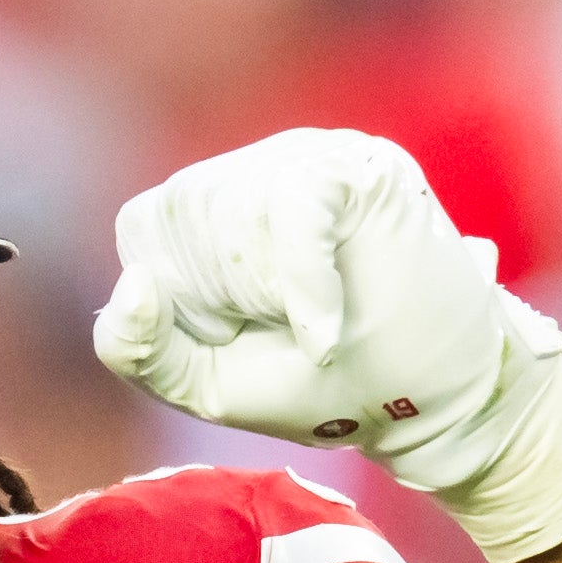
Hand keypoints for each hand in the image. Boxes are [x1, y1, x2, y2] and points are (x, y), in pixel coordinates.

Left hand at [92, 129, 561, 562]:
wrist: (427, 406)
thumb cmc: (323, 389)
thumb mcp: (206, 383)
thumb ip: (140, 348)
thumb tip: (134, 286)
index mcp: (211, 208)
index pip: (145, 228)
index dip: (182, 299)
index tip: (239, 337)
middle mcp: (256, 168)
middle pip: (185, 210)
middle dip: (224, 295)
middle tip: (285, 332)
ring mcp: (310, 156)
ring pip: (234, 204)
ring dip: (265, 291)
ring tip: (314, 324)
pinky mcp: (360, 166)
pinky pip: (296, 202)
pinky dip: (303, 282)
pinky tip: (324, 331)